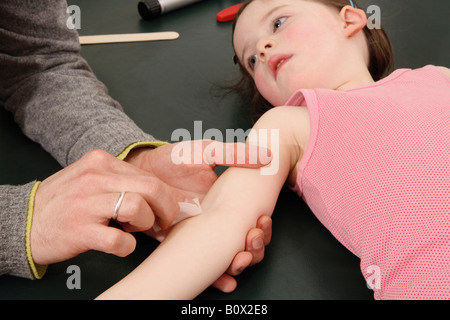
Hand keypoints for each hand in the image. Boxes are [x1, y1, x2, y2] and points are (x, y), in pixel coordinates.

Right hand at [31, 149, 186, 264]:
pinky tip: (120, 243)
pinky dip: (127, 245)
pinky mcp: (79, 230)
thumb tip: (158, 192)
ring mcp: (86, 204)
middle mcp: (94, 178)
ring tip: (133, 228)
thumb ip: (120, 179)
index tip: (164, 208)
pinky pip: (119, 240)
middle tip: (162, 221)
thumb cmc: (64, 202)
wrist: (24, 221)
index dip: (164, 195)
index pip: (148, 175)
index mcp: (100, 162)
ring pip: (138, 207)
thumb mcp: (90, 178)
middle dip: (166, 208)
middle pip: (152, 187)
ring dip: (145, 223)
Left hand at [125, 140, 272, 291]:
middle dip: (254, 249)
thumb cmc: (174, 158)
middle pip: (243, 243)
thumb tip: (267, 156)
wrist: (139, 169)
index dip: (262, 227)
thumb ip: (234, 154)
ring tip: (239, 262)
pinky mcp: (179, 243)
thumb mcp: (206, 151)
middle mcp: (216, 221)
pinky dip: (216, 277)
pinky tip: (226, 282)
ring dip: (238, 264)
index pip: (251, 221)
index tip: (262, 222)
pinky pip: (199, 265)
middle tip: (252, 240)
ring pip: (225, 258)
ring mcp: (199, 234)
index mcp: (227, 202)